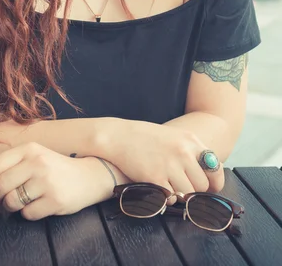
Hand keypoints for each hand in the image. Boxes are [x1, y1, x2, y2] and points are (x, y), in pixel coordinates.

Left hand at [0, 142, 112, 219]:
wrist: (89, 176)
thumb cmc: (56, 168)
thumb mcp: (35, 156)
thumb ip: (11, 164)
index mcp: (29, 149)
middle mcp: (37, 162)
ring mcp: (46, 181)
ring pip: (11, 202)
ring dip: (11, 207)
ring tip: (23, 200)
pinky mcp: (54, 200)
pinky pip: (27, 214)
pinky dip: (28, 214)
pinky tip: (38, 204)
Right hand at [104, 120, 224, 204]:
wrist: (118, 136)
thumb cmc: (146, 138)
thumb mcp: (174, 137)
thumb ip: (192, 152)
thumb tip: (209, 175)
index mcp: (190, 140)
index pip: (215, 168)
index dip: (215, 183)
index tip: (211, 189)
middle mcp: (183, 152)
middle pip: (202, 185)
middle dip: (194, 190)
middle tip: (182, 186)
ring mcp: (170, 165)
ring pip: (188, 194)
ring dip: (180, 194)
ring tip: (168, 185)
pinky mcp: (156, 177)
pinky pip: (171, 198)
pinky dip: (167, 197)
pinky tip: (159, 187)